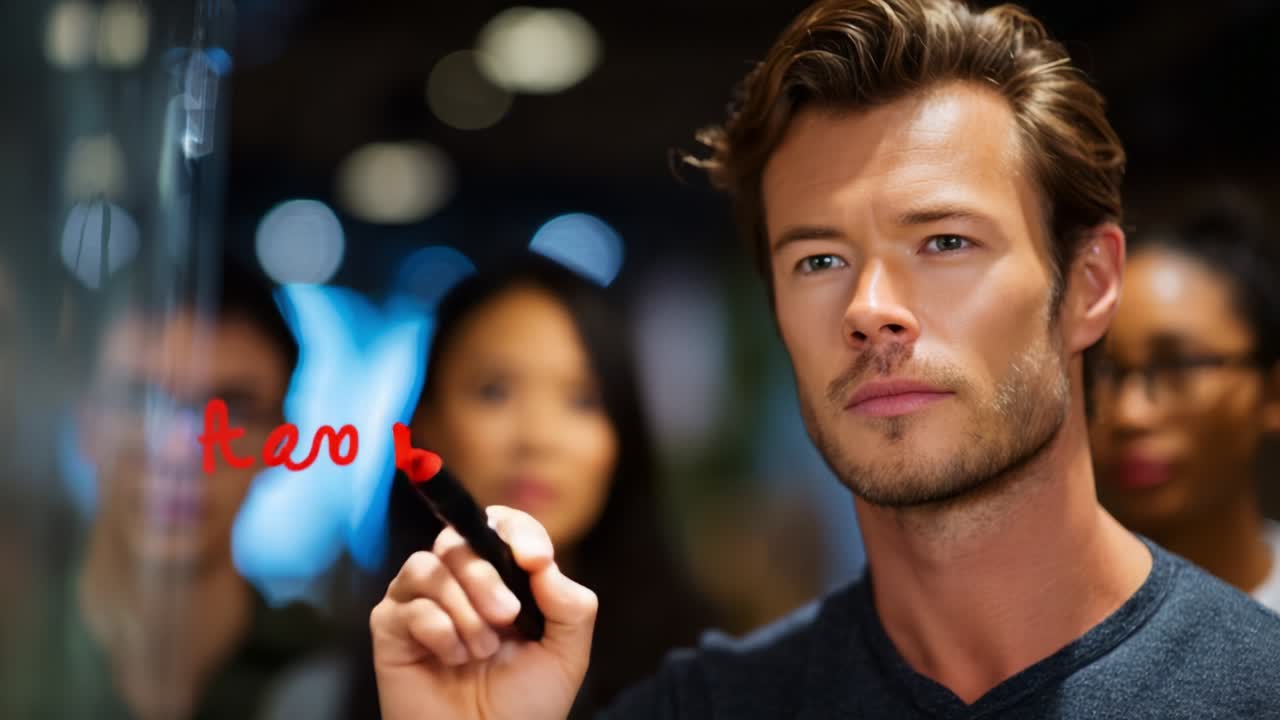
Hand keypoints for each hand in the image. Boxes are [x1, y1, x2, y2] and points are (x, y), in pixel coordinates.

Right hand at [371, 506, 597, 719]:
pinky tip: (452, 659)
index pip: (500, 525)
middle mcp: (458, 583)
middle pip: (458, 540)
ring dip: (462, 609)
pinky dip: (438, 631)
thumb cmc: (525, 705)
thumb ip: (569, 603)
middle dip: (486, 577)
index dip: (517, 530)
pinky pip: (408, 606)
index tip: (536, 560)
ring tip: (479, 651)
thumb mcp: (566, 653)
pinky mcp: (391, 628)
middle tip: (507, 617)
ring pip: (429, 567)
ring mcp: (421, 602)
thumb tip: (542, 562)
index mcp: (502, 579)